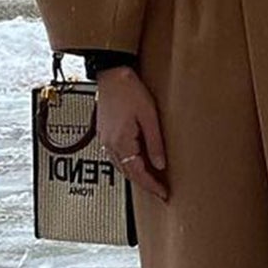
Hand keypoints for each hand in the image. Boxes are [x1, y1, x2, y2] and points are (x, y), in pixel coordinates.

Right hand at [97, 67, 167, 201]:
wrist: (111, 74)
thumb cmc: (129, 90)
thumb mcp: (149, 116)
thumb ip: (155, 142)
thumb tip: (160, 164)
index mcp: (121, 142)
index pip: (138, 172)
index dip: (151, 185)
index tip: (163, 193)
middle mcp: (110, 144)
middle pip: (128, 173)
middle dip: (144, 184)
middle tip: (160, 191)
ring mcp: (105, 139)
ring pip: (121, 166)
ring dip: (135, 175)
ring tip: (151, 180)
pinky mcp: (104, 133)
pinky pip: (116, 156)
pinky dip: (127, 164)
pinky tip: (136, 163)